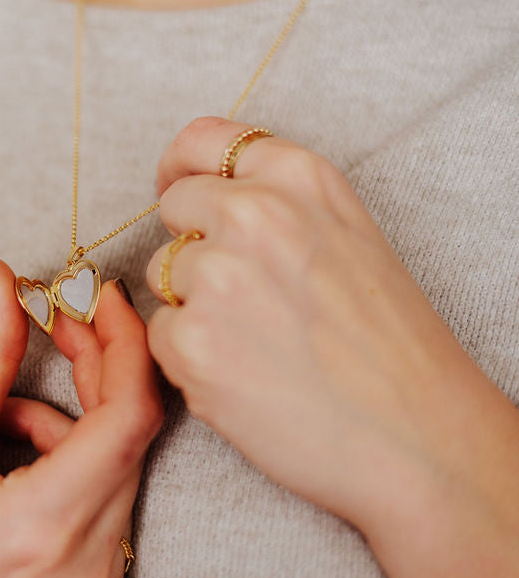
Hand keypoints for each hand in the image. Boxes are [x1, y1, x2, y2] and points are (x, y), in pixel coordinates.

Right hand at [0, 258, 161, 577]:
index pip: (128, 418)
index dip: (125, 346)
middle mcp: (86, 570)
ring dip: (73, 425)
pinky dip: (73, 468)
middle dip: (99, 371)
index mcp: (42, 526)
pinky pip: (107, 508)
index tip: (101, 300)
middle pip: (128, 439)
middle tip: (57, 327)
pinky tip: (18, 465)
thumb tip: (2, 281)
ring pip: (117, 471)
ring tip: (2, 425)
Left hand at [144, 116, 501, 529]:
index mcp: (299, 177)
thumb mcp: (349, 233)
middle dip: (192, 246)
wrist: (418, 437)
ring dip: (192, 306)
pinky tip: (243, 376)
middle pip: (173, 210)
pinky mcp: (192, 341)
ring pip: (162, 275)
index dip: (179, 169)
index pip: (201, 140)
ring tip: (257, 343)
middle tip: (238, 294)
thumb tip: (206, 198)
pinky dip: (188, 357)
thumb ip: (280, 202)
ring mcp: (217, 276)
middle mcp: (253, 213)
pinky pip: (159, 334)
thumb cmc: (390, 345)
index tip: (174, 188)